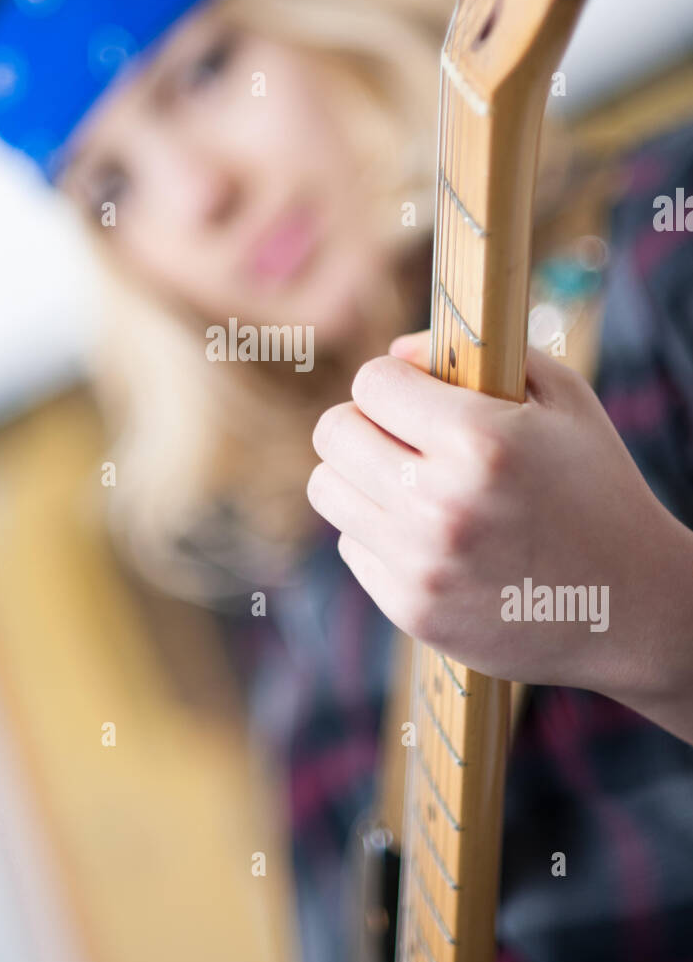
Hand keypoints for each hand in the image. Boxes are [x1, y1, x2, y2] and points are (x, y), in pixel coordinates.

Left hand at [307, 330, 692, 743]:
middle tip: (400, 434)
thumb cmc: (597, 486)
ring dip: (360, 477)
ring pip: (328, 490)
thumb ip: (478, 356)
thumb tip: (396, 353)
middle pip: (333, 433)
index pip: (371, 382)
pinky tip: (430, 535)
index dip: (393, 381)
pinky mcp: (411, 609)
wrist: (633, 606)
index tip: (415, 394)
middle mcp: (440, 503)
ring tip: (409, 481)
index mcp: (479, 440)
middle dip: (364, 422)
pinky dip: (379, 533)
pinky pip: (352, 545)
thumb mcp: (562, 398)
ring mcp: (421, 563)